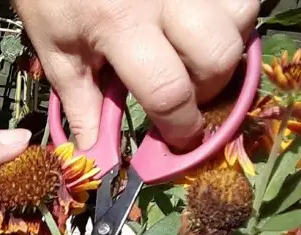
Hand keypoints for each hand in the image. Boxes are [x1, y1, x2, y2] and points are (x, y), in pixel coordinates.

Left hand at [12, 0, 258, 148]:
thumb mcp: (57, 52)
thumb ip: (81, 105)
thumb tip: (94, 155)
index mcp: (120, 27)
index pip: (168, 90)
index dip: (181, 126)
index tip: (180, 139)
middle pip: (219, 56)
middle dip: (209, 88)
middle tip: (186, 93)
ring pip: (242, 16)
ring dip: (226, 46)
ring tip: (194, 54)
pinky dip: (231, 14)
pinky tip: (200, 25)